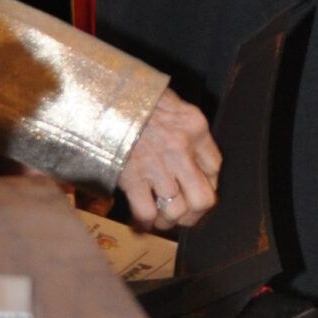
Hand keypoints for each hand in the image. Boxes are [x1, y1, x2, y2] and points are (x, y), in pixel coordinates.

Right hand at [120, 88, 221, 228]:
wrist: (102, 94)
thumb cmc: (136, 97)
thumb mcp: (172, 103)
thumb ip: (185, 129)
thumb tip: (191, 157)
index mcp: (195, 128)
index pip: (215, 169)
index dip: (207, 184)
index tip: (194, 188)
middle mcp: (181, 150)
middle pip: (203, 199)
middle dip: (194, 214)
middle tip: (183, 216)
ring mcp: (157, 166)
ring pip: (176, 211)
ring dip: (168, 221)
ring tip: (160, 219)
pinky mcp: (131, 177)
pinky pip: (146, 213)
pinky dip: (144, 223)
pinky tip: (141, 222)